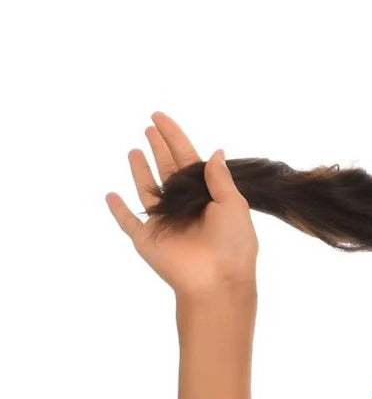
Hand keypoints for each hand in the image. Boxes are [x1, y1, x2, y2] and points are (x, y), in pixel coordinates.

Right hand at [105, 112, 257, 297]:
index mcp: (206, 196)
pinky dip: (118, 209)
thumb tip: (216, 152)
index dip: (175, 138)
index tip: (161, 118)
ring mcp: (163, 222)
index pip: (187, 160)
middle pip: (167, 170)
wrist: (217, 280)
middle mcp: (184, 206)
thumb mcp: (233, 204)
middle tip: (150, 126)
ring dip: (139, 170)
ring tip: (134, 150)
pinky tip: (111, 194)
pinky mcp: (146, 239)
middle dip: (159, 148)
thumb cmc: (233, 243)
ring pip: (147, 190)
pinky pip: (127, 221)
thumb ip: (219, 178)